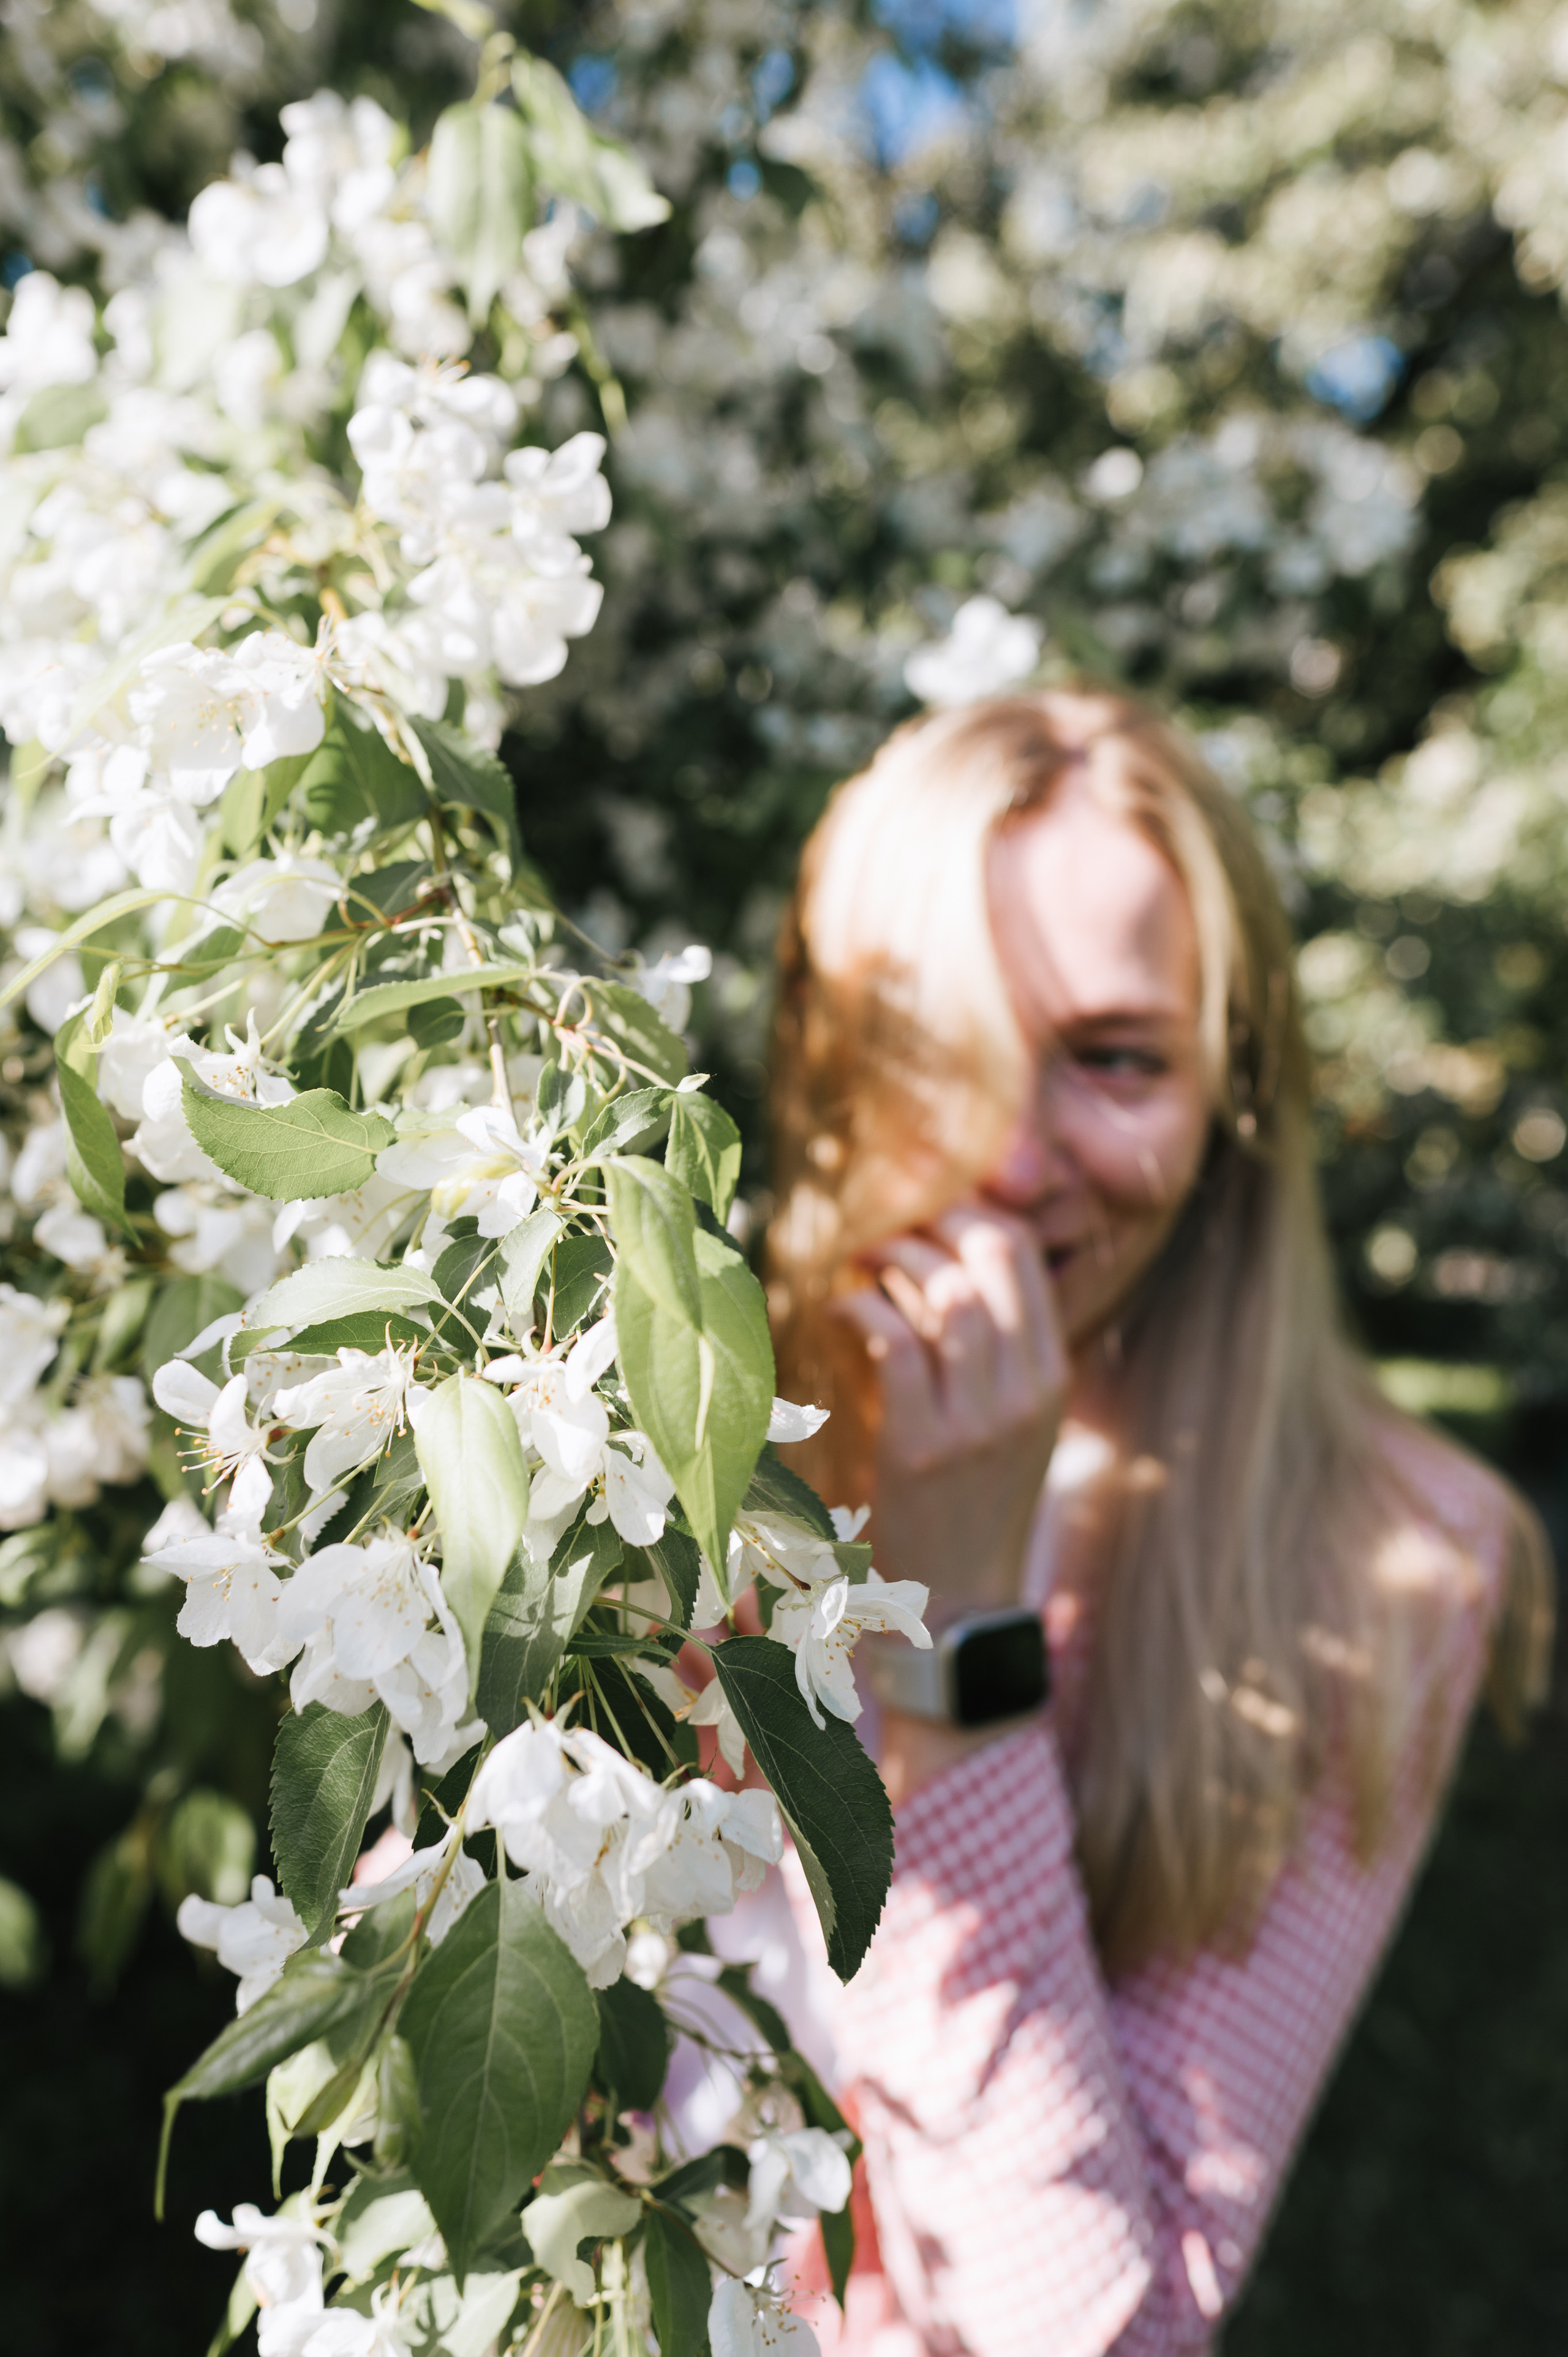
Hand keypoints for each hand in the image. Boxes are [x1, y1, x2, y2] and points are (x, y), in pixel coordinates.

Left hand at [834, 1203, 1066, 1620]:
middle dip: (932, 1222)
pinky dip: (863, 1309)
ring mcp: (979, 1421)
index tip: (923, 1213)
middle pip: (992, 1256)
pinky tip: (842, 1308)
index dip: (969, 1211)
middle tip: (886, 1228)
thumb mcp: (1007, 1421)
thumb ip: (986, 1347)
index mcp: (1050, 1377)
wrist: (959, 1601)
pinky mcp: (924, 1448)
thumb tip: (933, 1261)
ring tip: (861, 1259)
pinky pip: (896, 1344)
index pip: (1024, 1255)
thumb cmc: (970, 1500)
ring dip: (895, 1260)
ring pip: (949, 1294)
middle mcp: (1025, 1392)